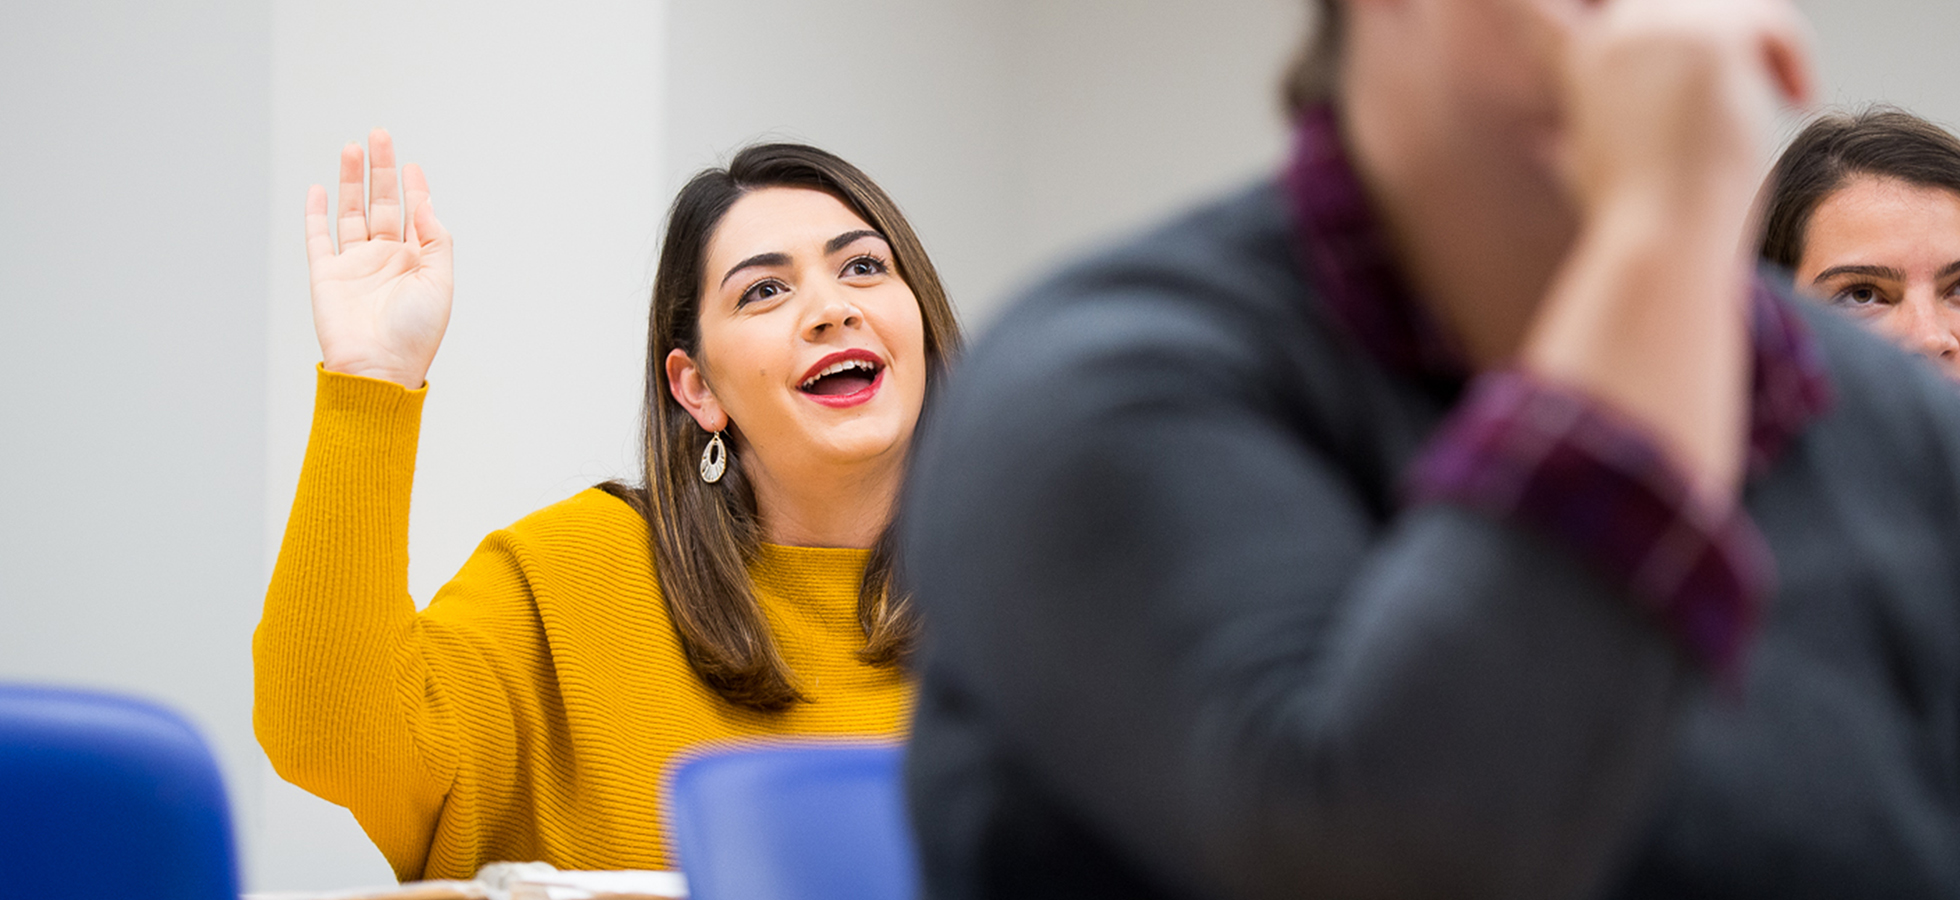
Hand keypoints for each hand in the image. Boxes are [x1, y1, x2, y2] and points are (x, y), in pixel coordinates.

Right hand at [305, 129, 452, 389]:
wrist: (378, 368)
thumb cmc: (415, 334)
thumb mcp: (440, 283)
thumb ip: (436, 240)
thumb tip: (425, 202)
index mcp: (416, 262)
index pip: (415, 215)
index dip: (414, 188)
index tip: (412, 164)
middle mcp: (386, 259)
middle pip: (382, 204)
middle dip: (381, 170)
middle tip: (380, 135)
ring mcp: (355, 265)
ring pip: (351, 212)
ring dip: (350, 181)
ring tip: (352, 147)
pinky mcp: (327, 275)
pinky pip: (318, 237)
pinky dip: (316, 213)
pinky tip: (319, 188)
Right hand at [1525, 0, 1813, 501]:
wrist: (1656, 240)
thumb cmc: (1625, 227)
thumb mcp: (1586, 171)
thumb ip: (1573, 143)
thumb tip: (1544, 150)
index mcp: (1578, 64)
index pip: (1552, 10)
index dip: (1551, 12)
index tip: (1580, 14)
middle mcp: (1614, 34)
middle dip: (1710, 29)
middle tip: (1738, 64)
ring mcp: (1661, 31)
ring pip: (1726, 4)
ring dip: (1755, 39)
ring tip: (1775, 85)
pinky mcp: (1712, 39)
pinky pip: (1770, 21)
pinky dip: (1789, 55)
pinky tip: (1795, 92)